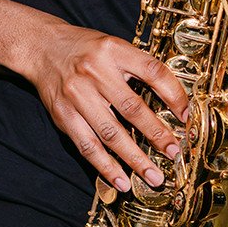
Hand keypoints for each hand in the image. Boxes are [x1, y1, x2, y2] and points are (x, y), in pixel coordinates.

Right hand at [24, 23, 189, 193]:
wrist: (42, 47)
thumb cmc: (85, 49)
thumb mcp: (114, 45)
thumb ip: (137, 67)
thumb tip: (171, 99)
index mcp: (114, 50)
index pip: (152, 71)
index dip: (174, 95)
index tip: (185, 116)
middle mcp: (95, 72)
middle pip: (132, 108)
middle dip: (157, 134)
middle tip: (174, 154)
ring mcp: (77, 95)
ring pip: (110, 133)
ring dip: (134, 158)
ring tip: (153, 177)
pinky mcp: (63, 115)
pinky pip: (87, 145)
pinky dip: (105, 166)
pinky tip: (121, 180)